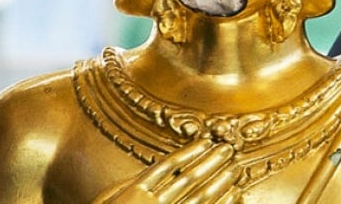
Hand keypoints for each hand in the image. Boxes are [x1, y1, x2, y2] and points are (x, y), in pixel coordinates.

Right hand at [96, 140, 241, 203]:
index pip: (168, 166)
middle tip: (229, 149)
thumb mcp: (104, 202)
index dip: (189, 153)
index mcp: (133, 193)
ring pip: (198, 197)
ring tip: (235, 169)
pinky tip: (235, 196)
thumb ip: (124, 187)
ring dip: (220, 182)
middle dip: (211, 162)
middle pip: (187, 178)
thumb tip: (145, 172)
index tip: (206, 142)